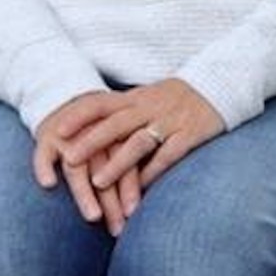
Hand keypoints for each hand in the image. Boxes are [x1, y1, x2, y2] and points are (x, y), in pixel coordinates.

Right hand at [34, 92, 141, 235]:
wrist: (64, 99)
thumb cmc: (96, 130)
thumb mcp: (114, 140)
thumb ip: (126, 166)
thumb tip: (140, 208)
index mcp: (115, 130)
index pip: (125, 160)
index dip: (130, 187)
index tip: (134, 214)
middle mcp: (93, 132)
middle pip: (104, 167)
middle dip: (112, 199)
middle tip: (119, 228)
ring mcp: (68, 134)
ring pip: (76, 164)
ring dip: (84, 191)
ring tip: (93, 216)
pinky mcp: (45, 135)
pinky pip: (42, 151)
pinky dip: (43, 166)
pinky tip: (48, 184)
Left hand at [59, 78, 223, 190]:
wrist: (218, 86)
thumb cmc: (174, 98)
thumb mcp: (146, 98)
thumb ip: (121, 112)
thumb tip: (87, 132)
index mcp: (135, 98)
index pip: (101, 102)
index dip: (79, 115)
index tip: (58, 129)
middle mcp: (150, 107)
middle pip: (116, 123)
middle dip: (91, 141)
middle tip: (69, 159)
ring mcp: (170, 120)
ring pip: (139, 141)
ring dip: (118, 163)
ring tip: (98, 182)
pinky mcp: (190, 135)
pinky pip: (168, 154)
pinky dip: (153, 171)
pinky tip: (139, 189)